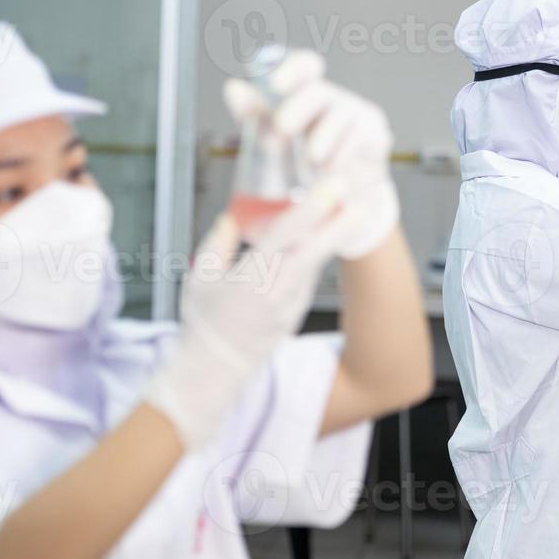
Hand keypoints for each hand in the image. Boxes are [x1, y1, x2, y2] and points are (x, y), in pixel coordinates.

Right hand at [145, 192, 346, 448]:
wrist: (215, 368)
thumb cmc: (203, 323)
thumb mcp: (199, 277)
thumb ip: (218, 243)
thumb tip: (231, 217)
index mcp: (251, 276)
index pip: (286, 236)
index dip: (310, 210)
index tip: (329, 190)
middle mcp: (276, 290)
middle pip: (315, 250)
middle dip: (339, 224)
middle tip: (358, 200)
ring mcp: (290, 305)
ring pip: (313, 264)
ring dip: (329, 238)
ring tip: (343, 211)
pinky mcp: (295, 314)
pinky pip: (306, 279)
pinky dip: (313, 258)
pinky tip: (319, 241)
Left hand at [224, 50, 398, 259]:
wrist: (343, 200)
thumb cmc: (303, 164)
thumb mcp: (272, 140)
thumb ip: (253, 114)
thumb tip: (233, 87)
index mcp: (305, 95)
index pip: (304, 67)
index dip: (292, 69)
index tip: (276, 84)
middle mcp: (332, 99)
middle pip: (318, 91)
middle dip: (298, 107)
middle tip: (282, 126)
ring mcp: (356, 114)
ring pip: (340, 114)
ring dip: (323, 135)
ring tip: (311, 158)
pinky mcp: (376, 134)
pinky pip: (359, 136)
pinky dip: (343, 153)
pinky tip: (332, 168)